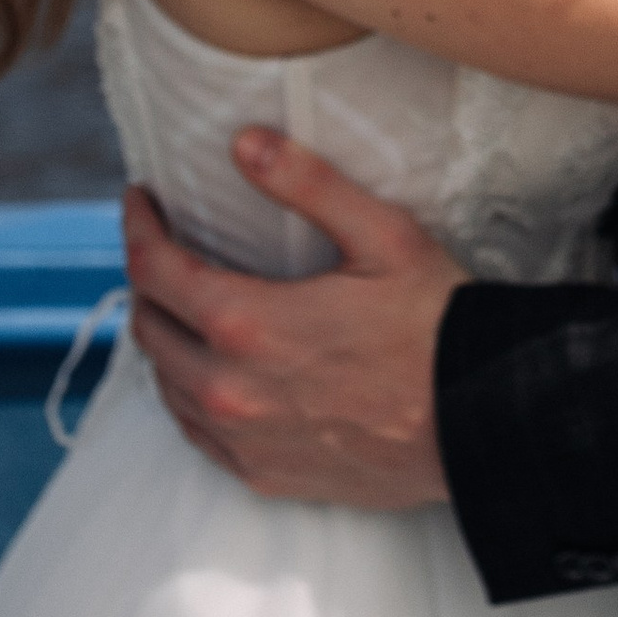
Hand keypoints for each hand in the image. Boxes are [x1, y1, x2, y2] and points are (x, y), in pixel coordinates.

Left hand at [122, 133, 468, 506]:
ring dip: (163, 337)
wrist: (479, 421)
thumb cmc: (435, 323)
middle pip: (148, 327)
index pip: (153, 269)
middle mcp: (229, 390)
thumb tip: (243, 142)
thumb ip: (307, 183)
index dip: (138, 226)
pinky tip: (209, 370)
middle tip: (163, 246)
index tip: (141, 199)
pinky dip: (187, 394)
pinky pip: (195, 434)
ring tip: (182, 301)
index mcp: (248, 324)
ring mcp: (242, 441)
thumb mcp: (382, 235)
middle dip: (145, 279)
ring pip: (165, 385)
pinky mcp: (263, 475)